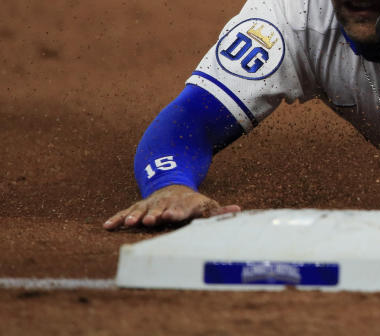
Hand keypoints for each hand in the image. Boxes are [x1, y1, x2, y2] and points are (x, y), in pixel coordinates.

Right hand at [103, 184, 240, 229]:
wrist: (173, 187)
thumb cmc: (192, 204)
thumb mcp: (207, 206)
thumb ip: (219, 212)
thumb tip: (238, 210)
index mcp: (181, 205)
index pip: (180, 209)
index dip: (175, 212)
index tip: (171, 216)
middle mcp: (164, 204)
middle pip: (159, 209)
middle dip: (154, 214)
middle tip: (149, 220)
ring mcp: (149, 205)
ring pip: (141, 209)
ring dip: (134, 216)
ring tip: (128, 223)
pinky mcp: (137, 208)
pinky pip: (125, 212)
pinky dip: (117, 218)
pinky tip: (106, 226)